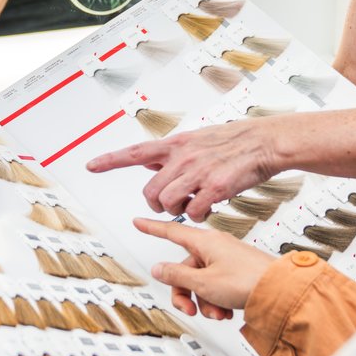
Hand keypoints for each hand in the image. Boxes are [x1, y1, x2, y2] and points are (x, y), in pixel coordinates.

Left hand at [88, 119, 281, 220]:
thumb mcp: (197, 139)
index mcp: (177, 144)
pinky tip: (207, 209)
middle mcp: (183, 157)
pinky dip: (198, 216)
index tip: (91, 166)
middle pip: (150, 191)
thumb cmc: (234, 142)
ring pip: (168, 203)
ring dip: (177, 211)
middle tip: (170, 206)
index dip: (111, 160)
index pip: (136, 152)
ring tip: (192, 206)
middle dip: (156, 204)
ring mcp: (198, 172)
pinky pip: (195, 212)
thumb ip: (172, 153)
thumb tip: (148, 162)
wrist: (264, 141)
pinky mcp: (215, 187)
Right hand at [132, 216, 276, 320]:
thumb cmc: (247, 281)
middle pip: (185, 269)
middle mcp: (215, 248)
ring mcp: (227, 260)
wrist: (280, 291)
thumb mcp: (203, 282)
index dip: (152, 227)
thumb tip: (159, 268)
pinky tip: (228, 311)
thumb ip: (177, 275)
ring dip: (204, 302)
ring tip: (218, 312)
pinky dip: (218, 301)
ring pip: (201, 282)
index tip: (139, 221)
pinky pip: (216, 287)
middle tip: (190, 309)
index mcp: (205, 242)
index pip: (171, 232)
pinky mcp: (237, 273)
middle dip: (186, 293)